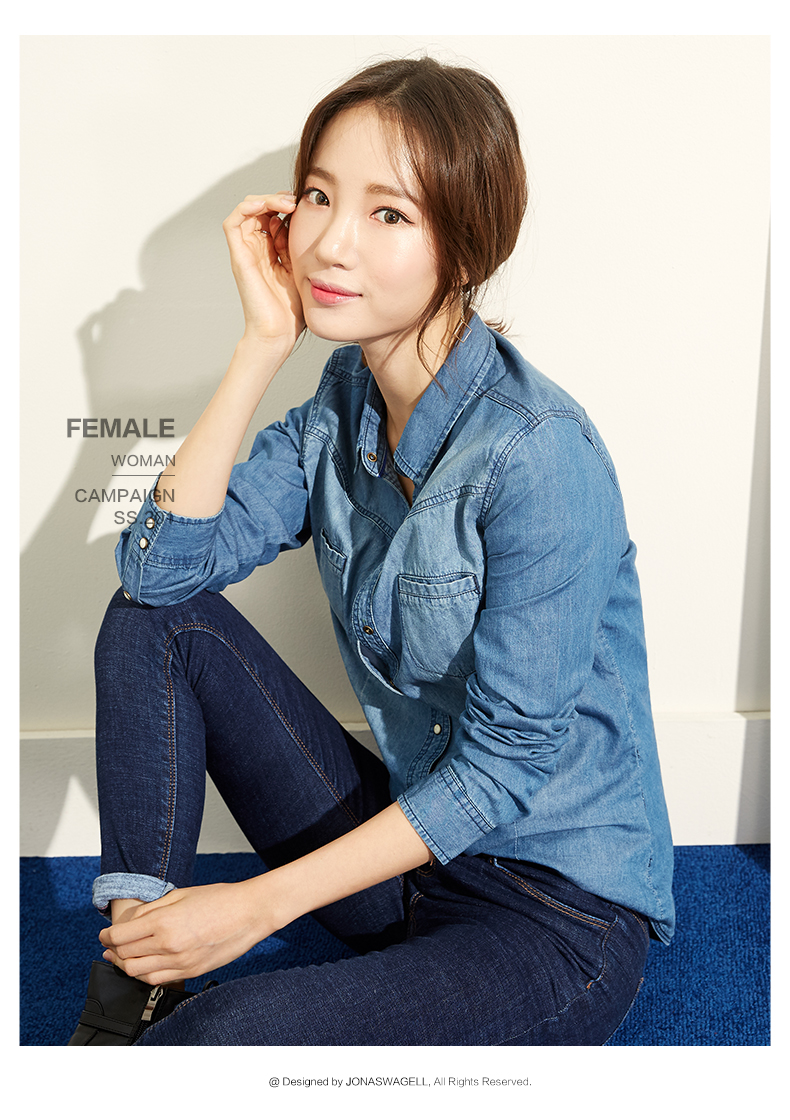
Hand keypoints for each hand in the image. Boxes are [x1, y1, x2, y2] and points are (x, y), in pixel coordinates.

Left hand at [98, 880, 270, 985]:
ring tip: (123, 957)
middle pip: (125, 956)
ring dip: (126, 965)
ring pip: (138, 973)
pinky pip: (158, 980)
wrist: (250, 913)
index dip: (106, 936)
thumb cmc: (221, 899)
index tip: (104, 934)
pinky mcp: (191, 972)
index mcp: (164, 922)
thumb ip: (152, 909)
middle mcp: (170, 945)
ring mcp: (181, 962)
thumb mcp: (181, 894)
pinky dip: (144, 975)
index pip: (120, 936)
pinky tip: (144, 965)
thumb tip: (130, 921)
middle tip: (109, 945)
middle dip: (112, 951)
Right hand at [222, 192, 304, 350]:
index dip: (286, 205)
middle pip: (260, 209)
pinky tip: (267, 205)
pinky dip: (247, 207)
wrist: (279, 333)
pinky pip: (232, 222)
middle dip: (277, 198)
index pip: (273, 216)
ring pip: (246, 210)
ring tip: (286, 203)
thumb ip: (301, 248)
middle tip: (296, 201)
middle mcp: (256, 249)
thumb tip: (309, 223)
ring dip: (265, 199)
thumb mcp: (303, 270)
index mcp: (272, 252)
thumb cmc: (292, 311)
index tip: (305, 206)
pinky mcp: (238, 256)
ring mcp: (246, 252)